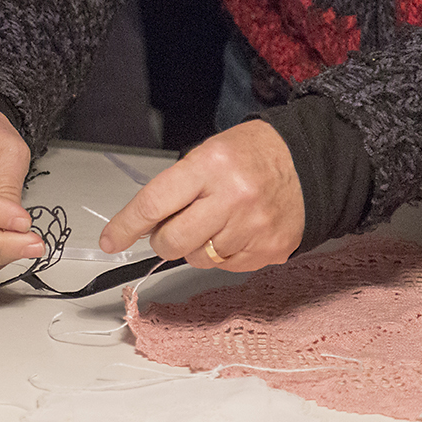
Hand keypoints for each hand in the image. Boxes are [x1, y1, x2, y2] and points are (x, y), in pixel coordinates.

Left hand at [100, 120, 304, 270]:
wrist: (311, 161)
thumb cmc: (251, 156)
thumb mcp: (207, 154)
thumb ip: (173, 189)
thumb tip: (141, 226)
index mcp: (210, 166)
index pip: (154, 203)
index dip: (126, 225)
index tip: (110, 240)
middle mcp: (233, 198)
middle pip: (172, 242)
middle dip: (163, 240)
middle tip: (173, 227)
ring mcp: (254, 228)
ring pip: (198, 259)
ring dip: (196, 247)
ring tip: (216, 221)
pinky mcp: (270, 250)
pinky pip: (225, 267)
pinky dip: (222, 254)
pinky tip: (236, 231)